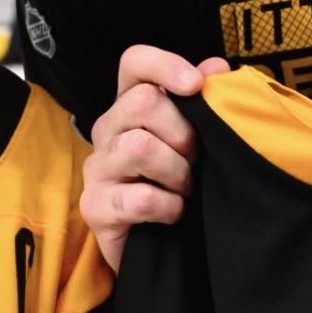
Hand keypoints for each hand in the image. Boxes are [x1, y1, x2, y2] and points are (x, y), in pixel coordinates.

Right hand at [80, 46, 230, 270]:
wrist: (160, 249)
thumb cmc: (176, 186)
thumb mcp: (193, 142)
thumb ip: (203, 102)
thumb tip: (216, 67)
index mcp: (130, 106)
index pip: (134, 63)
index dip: (165, 65)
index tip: (195, 85)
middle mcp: (108, 130)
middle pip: (142, 102)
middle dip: (182, 132)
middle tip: (194, 160)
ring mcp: (97, 168)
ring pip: (139, 147)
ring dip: (176, 172)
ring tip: (183, 189)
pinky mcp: (94, 207)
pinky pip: (139, 197)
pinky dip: (167, 207)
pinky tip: (173, 214)